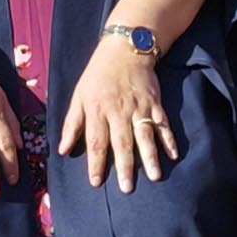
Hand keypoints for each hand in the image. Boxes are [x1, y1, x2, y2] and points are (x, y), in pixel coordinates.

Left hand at [56, 38, 179, 191]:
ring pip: (145, 135)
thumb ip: (71, 124)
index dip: (95, 163)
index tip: (96, 183)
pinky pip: (162, 124)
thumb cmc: (98, 75)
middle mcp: (118, 111)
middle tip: (127, 188)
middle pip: (122, 142)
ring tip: (154, 176)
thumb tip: (63, 150)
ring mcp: (139, 107)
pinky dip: (169, 139)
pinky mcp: (154, 103)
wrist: (125, 49)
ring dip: (150, 156)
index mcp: (97, 109)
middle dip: (124, 166)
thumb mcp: (78, 95)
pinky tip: (172, 155)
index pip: (96, 141)